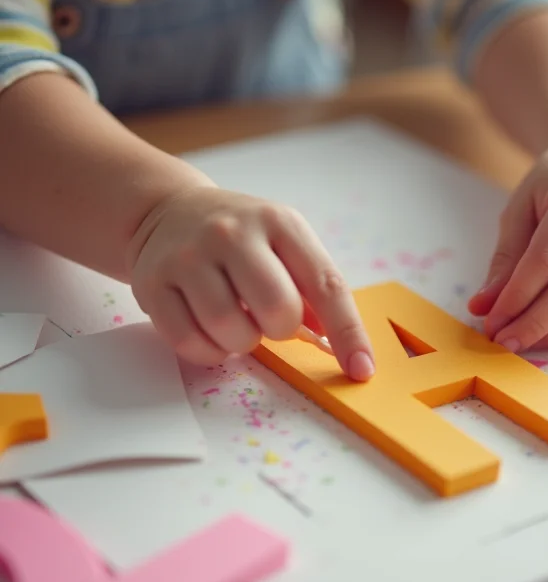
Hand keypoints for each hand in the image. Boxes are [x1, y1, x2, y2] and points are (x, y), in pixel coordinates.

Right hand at [128, 187, 374, 379]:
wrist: (169, 211)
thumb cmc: (242, 238)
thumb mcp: (284, 244)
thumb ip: (314, 290)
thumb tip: (345, 347)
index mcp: (279, 223)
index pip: (326, 284)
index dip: (347, 333)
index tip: (361, 369)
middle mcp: (232, 233)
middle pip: (277, 310)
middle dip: (280, 329)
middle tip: (267, 318)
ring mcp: (188, 256)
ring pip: (231, 332)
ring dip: (242, 342)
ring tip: (236, 319)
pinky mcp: (153, 283)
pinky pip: (190, 344)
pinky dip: (210, 351)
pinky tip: (210, 329)